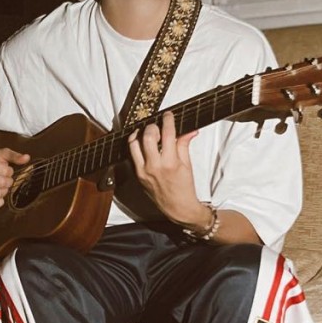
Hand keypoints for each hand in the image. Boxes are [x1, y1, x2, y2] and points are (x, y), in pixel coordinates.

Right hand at [0, 148, 29, 210]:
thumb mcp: (0, 154)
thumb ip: (14, 156)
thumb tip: (27, 157)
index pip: (5, 170)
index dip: (9, 171)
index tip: (6, 170)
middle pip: (1, 183)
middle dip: (8, 182)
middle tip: (5, 180)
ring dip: (3, 192)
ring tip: (2, 187)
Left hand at [126, 111, 207, 227]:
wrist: (178, 207)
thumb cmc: (184, 187)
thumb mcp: (187, 164)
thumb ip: (184, 144)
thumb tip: (189, 130)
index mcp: (170, 163)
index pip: (167, 134)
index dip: (168, 121)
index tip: (168, 115)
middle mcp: (154, 166)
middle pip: (147, 136)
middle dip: (152, 126)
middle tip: (157, 124)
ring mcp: (143, 171)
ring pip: (134, 144)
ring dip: (140, 134)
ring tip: (147, 131)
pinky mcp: (137, 175)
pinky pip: (132, 155)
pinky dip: (135, 146)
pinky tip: (141, 143)